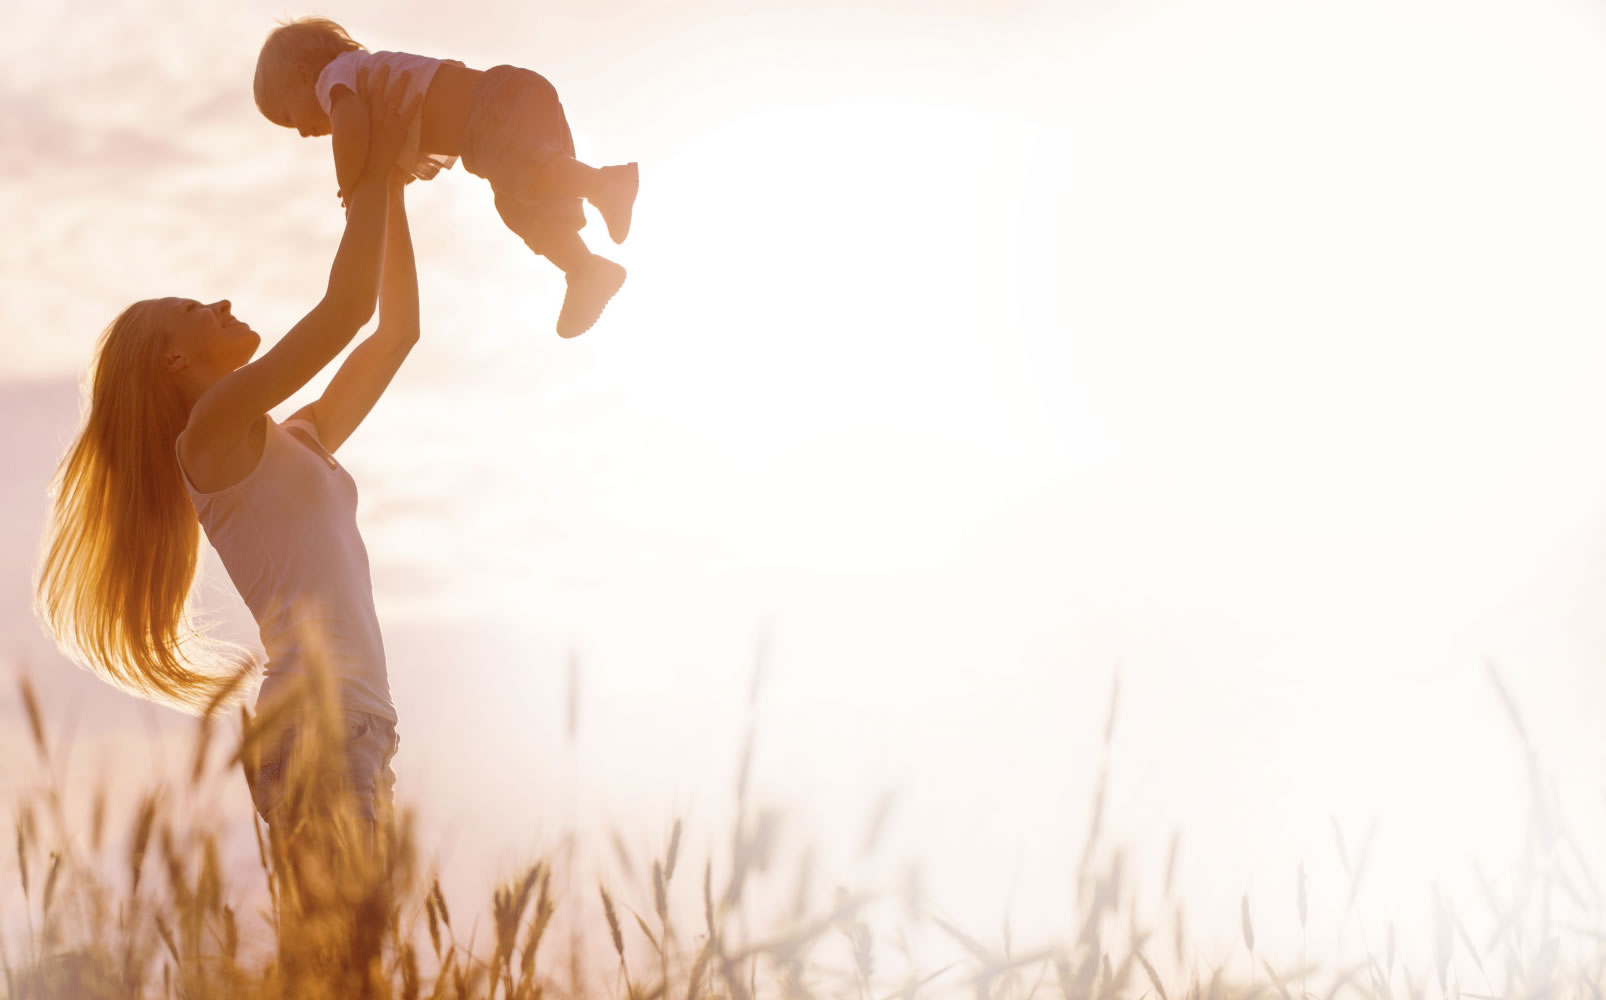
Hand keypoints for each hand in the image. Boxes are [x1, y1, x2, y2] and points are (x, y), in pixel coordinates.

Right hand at [353, 65, 420, 184]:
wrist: (370, 169)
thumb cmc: (364, 157)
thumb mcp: (359, 139)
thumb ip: (360, 127)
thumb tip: (359, 121)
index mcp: (364, 117)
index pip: (362, 94)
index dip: (362, 80)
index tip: (363, 67)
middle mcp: (374, 116)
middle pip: (378, 91)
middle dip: (382, 76)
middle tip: (386, 64)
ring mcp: (387, 122)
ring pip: (394, 98)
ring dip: (401, 84)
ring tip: (407, 73)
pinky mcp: (398, 130)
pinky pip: (409, 113)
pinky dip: (415, 103)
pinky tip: (420, 93)